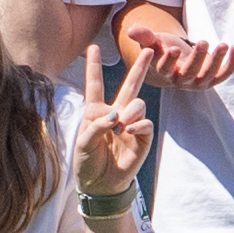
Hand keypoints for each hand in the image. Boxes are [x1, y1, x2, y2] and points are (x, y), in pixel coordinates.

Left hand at [69, 51, 157, 206]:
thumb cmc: (87, 163)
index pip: (95, 85)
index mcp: (96, 112)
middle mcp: (116, 113)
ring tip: (121, 126)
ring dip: (130, 111)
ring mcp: (131, 125)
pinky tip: (128, 132)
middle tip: (149, 50)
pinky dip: (137, 125)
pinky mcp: (142, 138)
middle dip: (140, 67)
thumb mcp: (84, 142)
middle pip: (129, 85)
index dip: (94, 66)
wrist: (100, 185)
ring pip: (138, 103)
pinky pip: (145, 123)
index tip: (94, 47)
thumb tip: (117, 115)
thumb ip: (96, 124)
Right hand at [119, 4, 233, 93]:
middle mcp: (182, 80)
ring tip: (223, 45)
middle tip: (202, 41)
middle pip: (189, 72)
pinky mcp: (213, 79)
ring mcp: (199, 82)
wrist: (178, 60)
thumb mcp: (153, 41)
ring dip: (217, 60)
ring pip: (208, 75)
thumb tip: (131, 30)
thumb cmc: (163, 49)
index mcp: (165, 72)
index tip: (173, 49)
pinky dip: (232, 62)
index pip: (166, 69)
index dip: (170, 60)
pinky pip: (224, 73)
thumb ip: (144, 36)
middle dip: (196, 58)